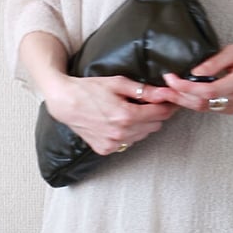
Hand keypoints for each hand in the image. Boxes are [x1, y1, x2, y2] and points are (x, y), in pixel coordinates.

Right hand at [44, 75, 178, 154]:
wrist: (65, 102)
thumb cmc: (89, 89)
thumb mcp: (117, 83)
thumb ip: (143, 90)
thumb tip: (165, 93)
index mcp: (127, 115)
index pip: (161, 114)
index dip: (167, 105)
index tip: (168, 100)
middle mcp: (121, 133)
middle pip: (154, 126)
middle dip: (154, 114)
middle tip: (145, 103)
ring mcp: (113, 143)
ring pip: (142, 136)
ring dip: (141, 125)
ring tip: (127, 112)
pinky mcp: (105, 149)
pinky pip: (127, 143)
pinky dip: (127, 134)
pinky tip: (117, 123)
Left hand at [162, 44, 232, 115]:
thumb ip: (214, 63)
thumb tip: (194, 72)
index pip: (208, 90)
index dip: (186, 87)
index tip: (170, 79)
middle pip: (202, 103)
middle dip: (178, 97)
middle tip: (160, 90)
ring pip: (203, 108)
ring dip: (183, 101)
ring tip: (165, 93)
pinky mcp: (232, 108)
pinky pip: (209, 108)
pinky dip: (193, 102)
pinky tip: (181, 96)